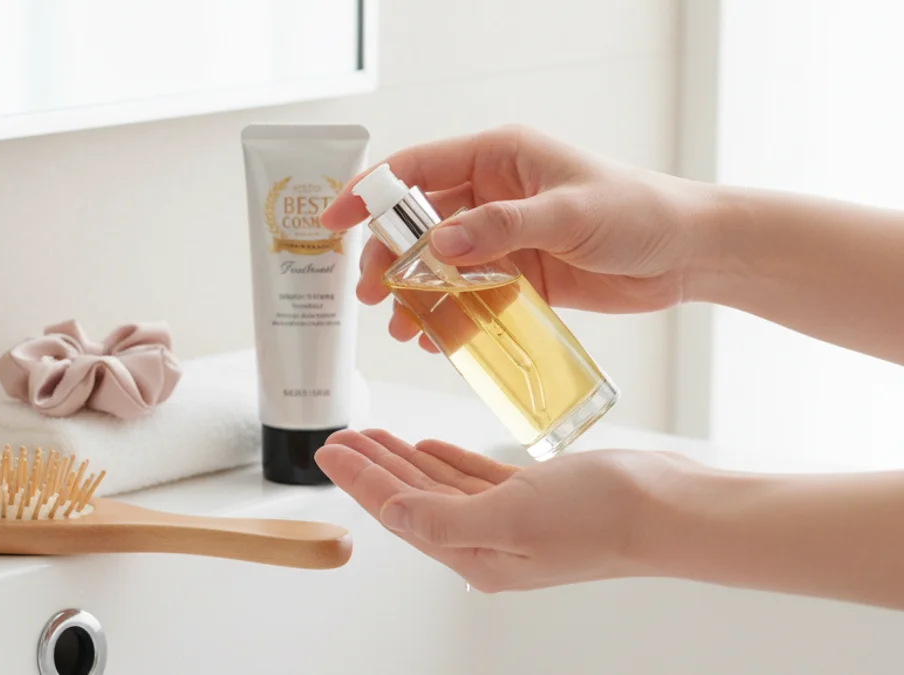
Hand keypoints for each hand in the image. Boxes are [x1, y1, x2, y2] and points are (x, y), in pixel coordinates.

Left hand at [315, 429, 691, 591]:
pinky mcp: (533, 498)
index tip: (328, 451)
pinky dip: (447, 461)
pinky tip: (426, 448)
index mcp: (475, 554)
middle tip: (339, 437)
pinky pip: (474, 479)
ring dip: (403, 460)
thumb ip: (444, 518)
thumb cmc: (600, 517)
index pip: (399, 511)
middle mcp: (487, 541)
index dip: (360, 480)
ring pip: (438, 486)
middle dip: (372, 467)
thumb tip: (391, 516)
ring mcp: (511, 520)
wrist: (667, 508)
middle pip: (411, 498)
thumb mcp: (511, 516)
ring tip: (371, 435)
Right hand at [321, 125, 715, 352]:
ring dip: (415, 293)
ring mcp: (503, 236)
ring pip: (439, 264)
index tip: (334, 222)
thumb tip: (441, 243)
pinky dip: (450, 315)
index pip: (416, 168)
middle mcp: (493, 193)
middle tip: (370, 293)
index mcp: (498, 157)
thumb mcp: (571, 212)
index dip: (369, 192)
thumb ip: (504, 227)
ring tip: (402, 327)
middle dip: (388, 257)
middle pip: (418, 223)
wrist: (688, 254)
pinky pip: (470, 294)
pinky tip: (439, 339)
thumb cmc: (639, 211)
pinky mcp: (519, 274)